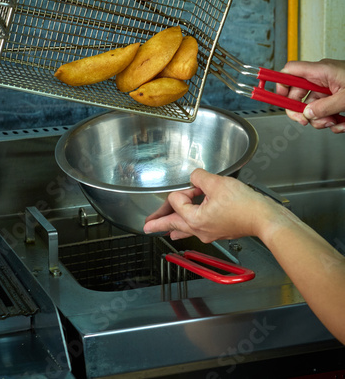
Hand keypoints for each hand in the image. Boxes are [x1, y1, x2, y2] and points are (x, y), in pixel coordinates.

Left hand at [143, 168, 279, 241]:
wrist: (264, 218)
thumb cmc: (245, 206)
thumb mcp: (217, 183)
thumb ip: (199, 177)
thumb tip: (195, 177)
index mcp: (195, 219)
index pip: (177, 200)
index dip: (185, 189)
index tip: (197, 186)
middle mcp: (199, 230)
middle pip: (173, 224)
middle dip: (159, 223)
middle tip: (147, 227)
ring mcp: (209, 233)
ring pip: (184, 229)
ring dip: (173, 227)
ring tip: (162, 230)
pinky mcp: (218, 231)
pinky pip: (197, 229)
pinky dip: (189, 226)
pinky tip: (187, 228)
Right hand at [276, 59, 344, 132]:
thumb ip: (324, 107)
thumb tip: (307, 114)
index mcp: (321, 71)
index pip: (290, 71)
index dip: (280, 84)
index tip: (278, 98)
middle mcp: (322, 78)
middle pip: (298, 94)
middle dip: (301, 111)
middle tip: (305, 121)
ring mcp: (329, 87)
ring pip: (312, 106)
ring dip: (320, 120)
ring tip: (334, 122)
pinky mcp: (336, 96)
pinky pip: (325, 110)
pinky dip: (332, 121)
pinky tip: (342, 122)